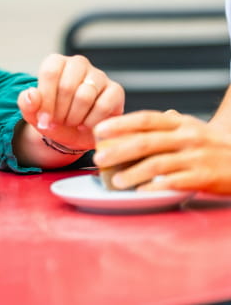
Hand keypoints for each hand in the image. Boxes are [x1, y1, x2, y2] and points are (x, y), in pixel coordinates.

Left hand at [17, 54, 124, 152]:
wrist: (76, 134)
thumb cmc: (54, 119)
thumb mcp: (34, 114)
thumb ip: (26, 103)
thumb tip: (32, 94)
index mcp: (56, 62)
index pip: (50, 73)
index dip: (46, 99)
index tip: (43, 120)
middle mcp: (78, 64)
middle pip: (66, 86)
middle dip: (59, 111)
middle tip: (58, 122)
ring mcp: (99, 75)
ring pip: (85, 96)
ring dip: (74, 117)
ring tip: (71, 122)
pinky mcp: (115, 90)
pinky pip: (103, 106)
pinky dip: (91, 121)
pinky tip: (86, 125)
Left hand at [93, 110, 230, 194]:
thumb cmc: (212, 144)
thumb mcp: (191, 127)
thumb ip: (164, 124)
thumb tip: (129, 122)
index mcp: (181, 123)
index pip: (146, 119)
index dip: (120, 123)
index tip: (99, 130)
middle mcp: (187, 137)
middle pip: (146, 142)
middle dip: (118, 150)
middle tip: (98, 158)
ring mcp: (196, 157)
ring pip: (157, 164)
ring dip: (132, 173)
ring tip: (115, 180)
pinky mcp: (203, 177)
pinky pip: (173, 182)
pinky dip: (155, 186)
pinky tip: (141, 191)